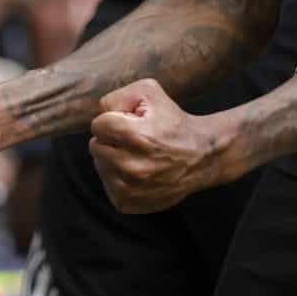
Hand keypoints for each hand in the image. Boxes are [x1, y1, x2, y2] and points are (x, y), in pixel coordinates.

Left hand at [88, 78, 228, 212]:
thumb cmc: (173, 122)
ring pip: (100, 166)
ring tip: (138, 156)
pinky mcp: (126, 203)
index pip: (97, 125)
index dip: (113, 120)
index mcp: (134, 135)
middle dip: (112, 140)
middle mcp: (130, 165)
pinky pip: (107, 185)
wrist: (200, 157)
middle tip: (135, 140)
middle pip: (95, 146)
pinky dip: (118, 178)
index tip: (130, 123)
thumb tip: (100, 112)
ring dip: (114, 159)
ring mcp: (128, 188)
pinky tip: (138, 172)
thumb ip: (118, 96)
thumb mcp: (150, 92)